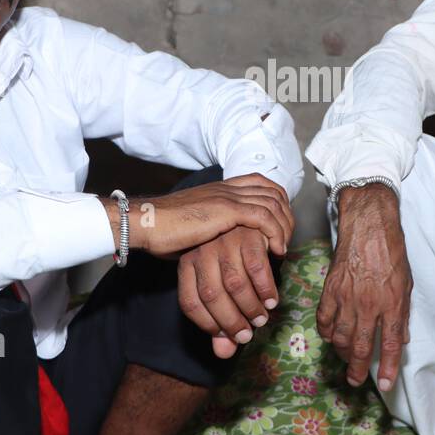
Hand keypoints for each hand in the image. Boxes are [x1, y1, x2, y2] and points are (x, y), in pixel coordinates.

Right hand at [106, 173, 294, 258]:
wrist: (148, 222)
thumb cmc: (164, 229)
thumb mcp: (196, 225)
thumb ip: (214, 229)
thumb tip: (222, 248)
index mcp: (222, 187)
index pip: (263, 184)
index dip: (278, 202)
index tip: (281, 227)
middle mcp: (229, 187)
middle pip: (274, 193)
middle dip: (287, 217)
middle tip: (287, 241)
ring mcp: (229, 196)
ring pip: (273, 204)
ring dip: (284, 228)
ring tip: (283, 249)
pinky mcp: (227, 210)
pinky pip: (264, 217)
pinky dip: (275, 233)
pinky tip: (275, 250)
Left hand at [178, 225, 280, 359]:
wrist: (249, 216)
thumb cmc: (233, 257)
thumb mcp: (221, 285)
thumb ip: (220, 320)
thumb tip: (224, 354)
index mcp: (187, 263)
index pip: (190, 302)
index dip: (208, 325)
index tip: (228, 336)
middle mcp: (201, 251)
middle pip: (212, 296)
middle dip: (232, 321)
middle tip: (248, 334)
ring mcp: (224, 240)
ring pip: (235, 284)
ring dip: (251, 306)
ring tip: (262, 317)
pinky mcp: (248, 233)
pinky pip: (257, 268)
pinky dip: (266, 288)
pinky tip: (272, 299)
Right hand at [316, 183, 411, 390]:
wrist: (369, 225)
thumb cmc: (391, 252)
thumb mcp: (406, 284)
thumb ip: (402, 313)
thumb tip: (400, 338)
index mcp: (391, 304)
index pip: (389, 344)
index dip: (387, 367)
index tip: (385, 384)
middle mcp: (368, 305)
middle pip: (360, 346)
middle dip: (357, 369)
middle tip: (355, 381)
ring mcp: (347, 298)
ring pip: (340, 336)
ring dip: (342, 353)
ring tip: (345, 359)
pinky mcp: (330, 290)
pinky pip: (324, 319)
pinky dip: (326, 332)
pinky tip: (330, 336)